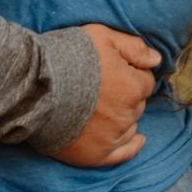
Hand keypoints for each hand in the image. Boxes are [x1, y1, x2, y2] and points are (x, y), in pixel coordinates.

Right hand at [49, 24, 161, 167]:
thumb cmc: (68, 57)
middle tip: (104, 86)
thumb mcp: (103, 37)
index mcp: (132, 87)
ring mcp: (111, 137)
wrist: (34, 86)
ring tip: (103, 107)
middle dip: (127, 94)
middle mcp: (126, 115)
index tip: (114, 70)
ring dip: (124, 116)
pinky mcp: (95, 154)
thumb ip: (134, 47)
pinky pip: (123, 154)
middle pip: (137, 104)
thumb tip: (157, 59)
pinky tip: (138, 140)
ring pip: (130, 125)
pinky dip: (132, 147)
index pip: (145, 81)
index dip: (131, 73)